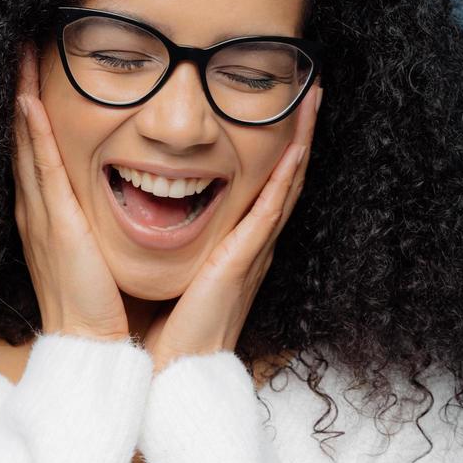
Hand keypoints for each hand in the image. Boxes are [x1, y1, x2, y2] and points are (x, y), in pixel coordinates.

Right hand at [12, 41, 130, 340]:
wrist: (92, 350)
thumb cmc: (101, 308)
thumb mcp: (99, 252)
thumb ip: (100, 223)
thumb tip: (119, 199)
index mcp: (52, 217)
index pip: (39, 151)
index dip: (33, 110)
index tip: (36, 70)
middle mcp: (39, 211)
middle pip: (25, 138)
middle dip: (21, 91)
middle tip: (19, 46)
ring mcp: (42, 217)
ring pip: (27, 144)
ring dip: (22, 97)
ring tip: (20, 54)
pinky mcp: (55, 227)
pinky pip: (43, 170)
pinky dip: (34, 133)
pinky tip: (30, 100)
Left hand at [144, 84, 323, 373]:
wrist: (173, 375)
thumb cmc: (167, 332)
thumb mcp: (171, 273)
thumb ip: (171, 245)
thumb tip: (149, 213)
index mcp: (233, 246)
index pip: (261, 185)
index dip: (277, 146)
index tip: (283, 106)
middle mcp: (250, 244)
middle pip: (284, 177)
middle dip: (300, 131)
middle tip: (311, 87)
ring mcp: (251, 252)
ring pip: (287, 185)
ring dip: (303, 140)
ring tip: (313, 100)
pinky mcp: (242, 262)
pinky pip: (270, 211)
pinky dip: (286, 177)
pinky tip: (296, 147)